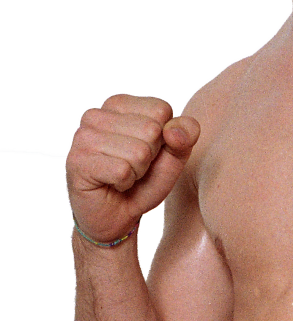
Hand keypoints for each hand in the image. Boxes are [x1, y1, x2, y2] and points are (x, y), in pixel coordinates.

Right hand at [65, 93, 200, 243]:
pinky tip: (112, 184)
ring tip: (123, 176)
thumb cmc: (143, 182)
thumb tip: (172, 129)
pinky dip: (125, 183)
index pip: (162, 109)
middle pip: (152, 129)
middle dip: (150, 157)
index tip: (146, 153)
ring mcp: (83, 136)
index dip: (164, 138)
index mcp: (119, 104)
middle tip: (133, 168)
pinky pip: (123, 171)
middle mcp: (96, 114)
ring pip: (138, 151)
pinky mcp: (78, 161)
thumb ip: (185, 135)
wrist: (116, 216)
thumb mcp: (174, 156)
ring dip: (137, 172)